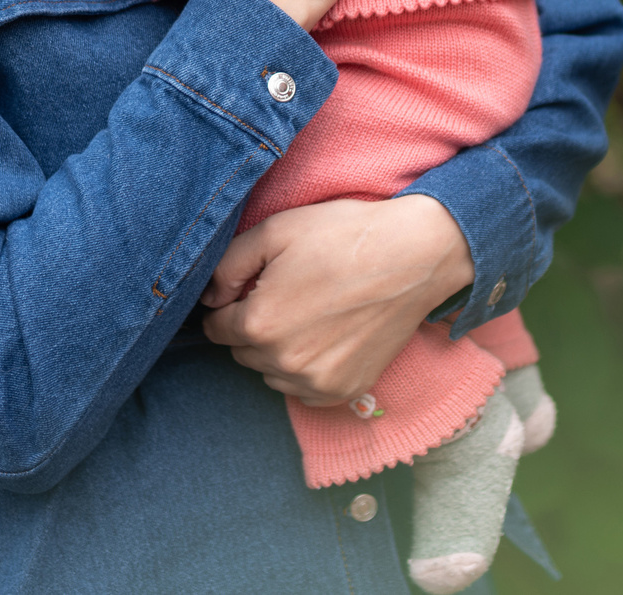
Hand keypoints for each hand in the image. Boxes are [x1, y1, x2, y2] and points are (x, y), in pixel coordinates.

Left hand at [200, 195, 475, 406]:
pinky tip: (327, 336)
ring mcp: (317, 382)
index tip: (251, 288)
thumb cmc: (343, 236)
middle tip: (286, 294)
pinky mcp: (345, 391)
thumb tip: (209, 297)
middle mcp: (284, 363)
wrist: (414, 256)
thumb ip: (227, 264)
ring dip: (279, 351)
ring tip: (309, 313)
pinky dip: (307, 369)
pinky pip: (304, 390)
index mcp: (259, 324)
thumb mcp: (275, 231)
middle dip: (254, 326)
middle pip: (242, 352)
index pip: (215, 327)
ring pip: (271, 374)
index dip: (230, 303)